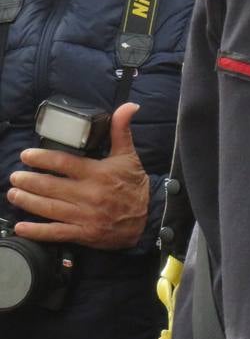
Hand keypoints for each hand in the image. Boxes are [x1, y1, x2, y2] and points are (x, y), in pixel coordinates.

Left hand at [8, 103, 149, 249]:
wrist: (148, 216)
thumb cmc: (134, 184)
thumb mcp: (129, 155)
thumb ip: (121, 130)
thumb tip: (128, 106)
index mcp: (98, 173)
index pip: (65, 163)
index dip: (43, 158)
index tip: (27, 156)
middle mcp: (89, 194)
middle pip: (52, 186)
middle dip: (29, 181)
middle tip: (14, 176)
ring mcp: (85, 215)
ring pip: (50, 208)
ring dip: (28, 201)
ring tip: (13, 194)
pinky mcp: (83, 232)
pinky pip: (56, 232)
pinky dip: (37, 231)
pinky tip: (21, 227)